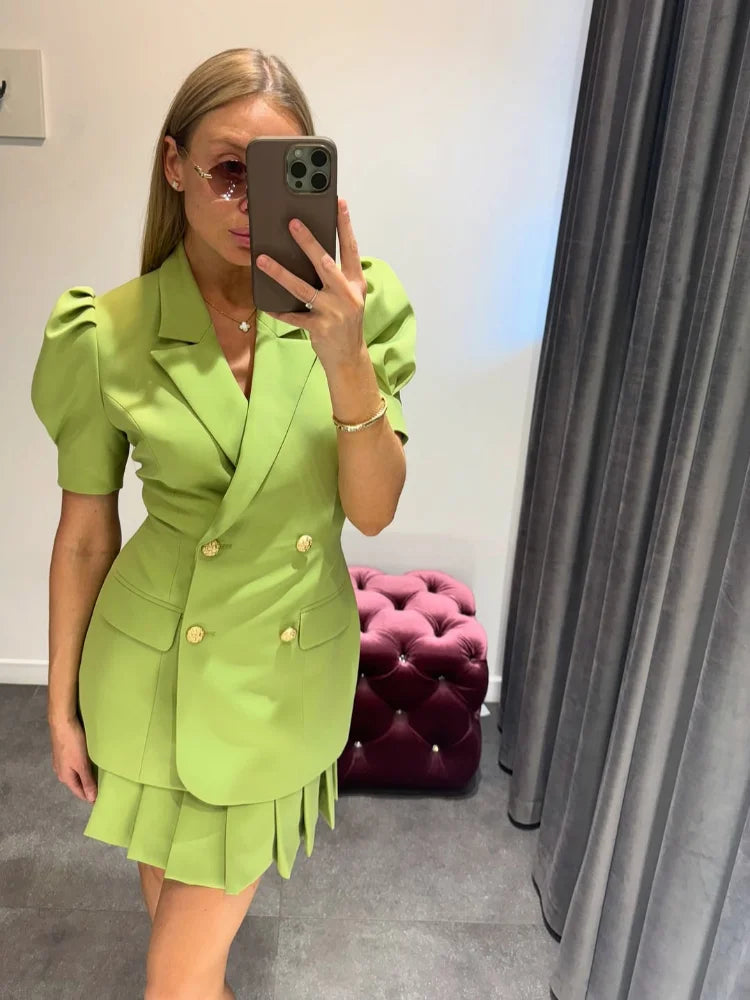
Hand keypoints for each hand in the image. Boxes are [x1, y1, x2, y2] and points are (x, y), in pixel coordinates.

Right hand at [48, 715, 97, 803]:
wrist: (62, 721)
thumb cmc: (73, 743)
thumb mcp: (82, 764)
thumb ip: (87, 781)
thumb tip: (91, 798)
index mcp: (65, 777)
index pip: (79, 793)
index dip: (91, 797)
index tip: (103, 799)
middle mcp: (61, 771)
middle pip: (77, 783)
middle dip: (90, 787)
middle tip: (105, 787)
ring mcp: (61, 761)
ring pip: (76, 773)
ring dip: (87, 776)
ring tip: (101, 776)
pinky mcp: (64, 752)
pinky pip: (75, 764)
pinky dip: (84, 766)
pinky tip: (92, 763)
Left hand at [256, 198, 367, 372]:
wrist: (348, 357)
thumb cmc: (344, 321)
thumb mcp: (348, 296)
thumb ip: (335, 276)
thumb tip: (310, 252)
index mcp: (356, 283)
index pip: (351, 249)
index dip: (345, 226)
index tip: (339, 203)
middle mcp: (346, 295)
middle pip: (325, 264)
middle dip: (308, 243)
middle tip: (292, 224)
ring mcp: (333, 312)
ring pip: (302, 288)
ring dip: (280, 272)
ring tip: (261, 259)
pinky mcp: (319, 328)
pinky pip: (293, 316)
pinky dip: (279, 310)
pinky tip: (266, 304)